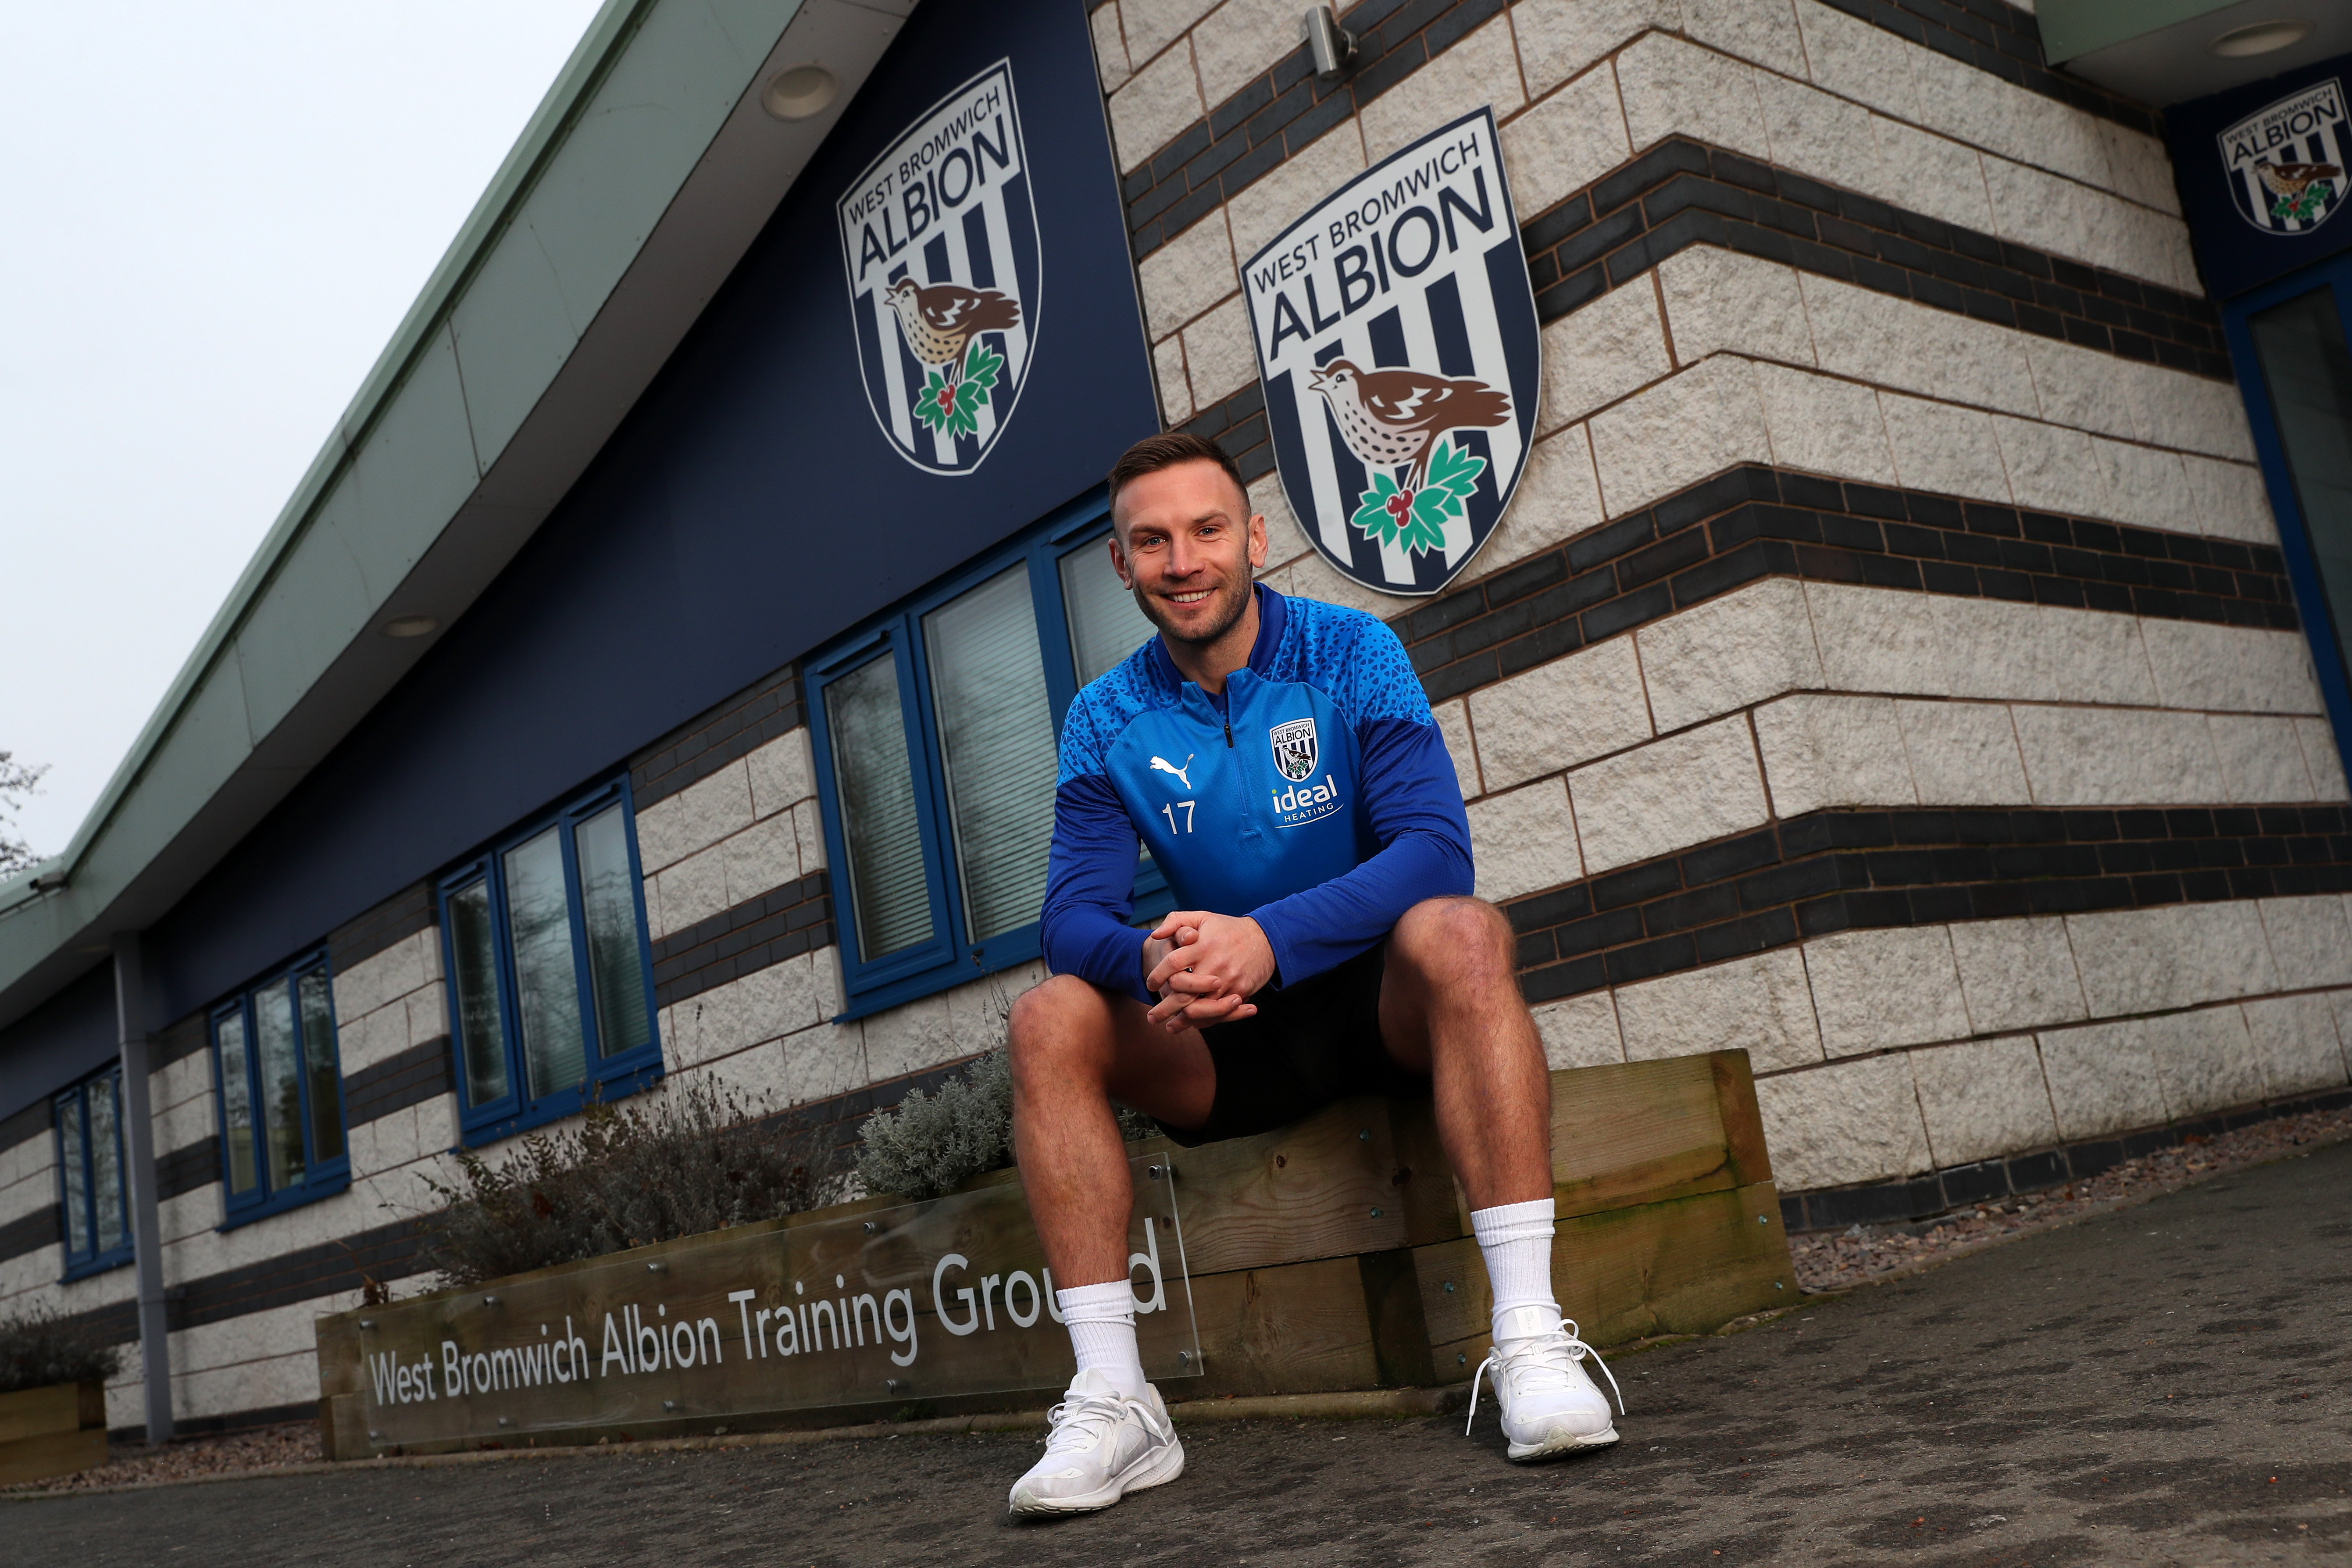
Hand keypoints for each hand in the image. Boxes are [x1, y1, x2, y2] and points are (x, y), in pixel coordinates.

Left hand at [1143, 912, 1275, 1032]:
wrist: (1265, 938)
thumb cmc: (1227, 929)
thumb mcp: (1202, 917)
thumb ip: (1176, 922)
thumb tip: (1155, 936)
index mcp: (1202, 945)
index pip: (1173, 962)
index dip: (1157, 975)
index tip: (1150, 985)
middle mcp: (1215, 963)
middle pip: (1185, 993)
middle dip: (1165, 1008)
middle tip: (1151, 1018)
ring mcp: (1229, 979)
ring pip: (1202, 1007)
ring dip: (1184, 1020)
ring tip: (1171, 1027)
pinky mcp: (1241, 990)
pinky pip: (1221, 1011)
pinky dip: (1206, 1020)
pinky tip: (1193, 1024)